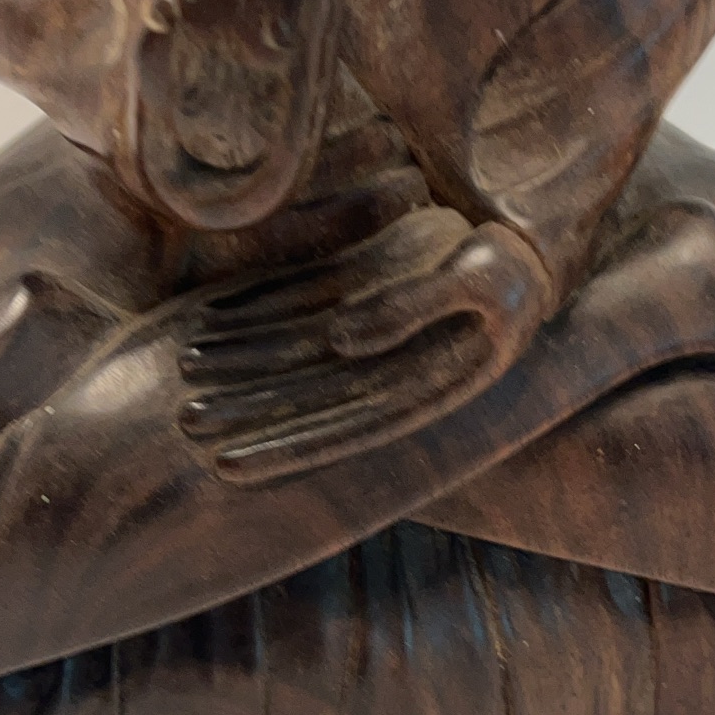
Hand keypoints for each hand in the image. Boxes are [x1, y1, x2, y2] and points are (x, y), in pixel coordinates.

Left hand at [177, 208, 552, 481]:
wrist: (531, 249)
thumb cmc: (512, 263)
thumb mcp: (482, 278)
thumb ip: (412, 307)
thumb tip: (339, 339)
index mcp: (427, 387)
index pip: (341, 431)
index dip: (282, 450)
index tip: (223, 466)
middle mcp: (394, 376)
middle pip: (310, 405)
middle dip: (247, 415)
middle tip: (184, 423)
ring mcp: (375, 343)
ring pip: (299, 368)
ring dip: (244, 377)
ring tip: (183, 386)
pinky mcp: (360, 305)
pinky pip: (300, 316)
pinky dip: (257, 322)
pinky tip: (208, 325)